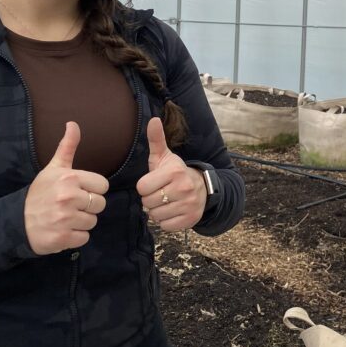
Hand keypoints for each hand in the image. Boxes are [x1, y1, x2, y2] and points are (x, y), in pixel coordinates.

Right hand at [24, 122, 108, 254]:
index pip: (102, 186)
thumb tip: (73, 123)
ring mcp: (65, 219)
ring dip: (81, 222)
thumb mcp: (53, 168)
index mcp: (70, 178)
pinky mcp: (62, 238)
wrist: (16, 222)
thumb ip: (67, 147)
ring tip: (65, 218)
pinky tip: (62, 230)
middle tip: (70, 206)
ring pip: (93, 221)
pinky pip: (84, 238)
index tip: (77, 191)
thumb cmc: (40, 193)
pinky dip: (75, 237)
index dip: (92, 190)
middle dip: (88, 206)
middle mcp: (68, 197)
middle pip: (100, 204)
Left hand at [135, 117, 205, 231]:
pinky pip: (166, 226)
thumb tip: (153, 120)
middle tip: (161, 193)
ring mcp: (188, 204)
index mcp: (174, 172)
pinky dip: (166, 221)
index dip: (145, 187)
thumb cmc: (176, 173)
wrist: (203, 188)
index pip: (142, 188)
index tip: (155, 183)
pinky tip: (173, 211)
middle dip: (151, 199)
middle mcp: (183, 188)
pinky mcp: (190, 219)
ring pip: (155, 216)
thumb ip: (156, 140)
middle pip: (147, 203)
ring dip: (157, 211)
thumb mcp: (165, 157)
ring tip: (167, 202)